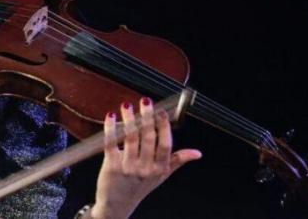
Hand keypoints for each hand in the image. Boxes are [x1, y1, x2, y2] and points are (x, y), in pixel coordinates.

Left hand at [90, 97, 201, 218]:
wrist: (117, 205)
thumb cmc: (140, 186)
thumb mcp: (161, 175)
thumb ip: (177, 161)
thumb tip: (198, 153)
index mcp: (159, 168)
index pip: (165, 145)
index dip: (164, 127)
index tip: (161, 111)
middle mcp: (145, 168)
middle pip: (148, 138)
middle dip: (147, 117)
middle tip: (145, 101)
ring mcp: (128, 167)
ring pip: (130, 138)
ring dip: (129, 119)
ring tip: (127, 105)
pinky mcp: (111, 166)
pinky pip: (111, 144)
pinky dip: (110, 129)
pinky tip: (110, 116)